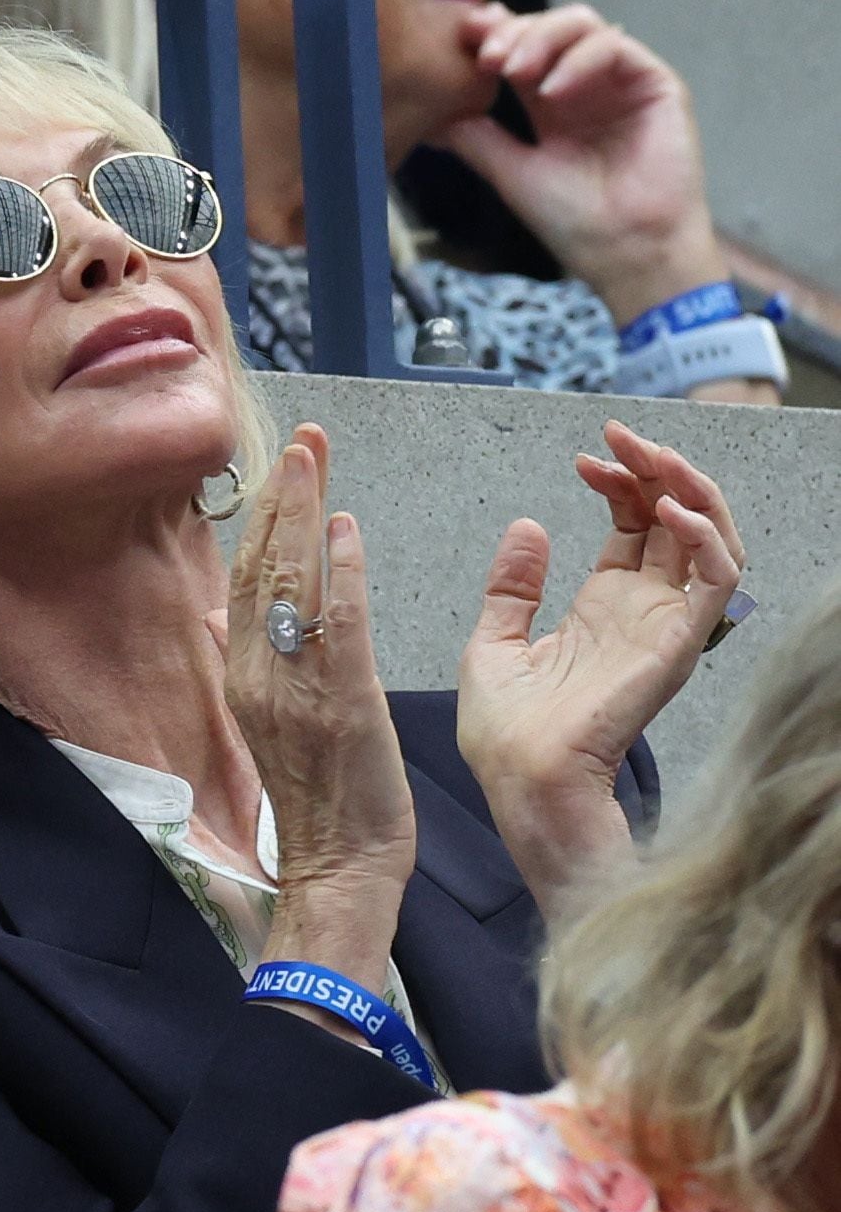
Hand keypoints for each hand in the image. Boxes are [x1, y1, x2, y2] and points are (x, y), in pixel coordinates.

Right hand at [217, 425, 415, 992]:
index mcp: (244, 679)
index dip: (260, 520)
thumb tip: (216, 616)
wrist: (338, 870)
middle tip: (303, 438)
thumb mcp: (268, 727)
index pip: (244, 583)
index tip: (279, 466)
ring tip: (315, 458)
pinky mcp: (340, 706)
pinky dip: (341, 573)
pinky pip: (338, 626)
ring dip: (304, 514)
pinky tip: (347, 528)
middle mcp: (259, 677)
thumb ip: (245, 665)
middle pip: (262, 569)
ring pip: (292, 585)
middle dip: (282, 497)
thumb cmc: (318, 804)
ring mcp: (295, 691)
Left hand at [442, 4, 724, 322]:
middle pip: (549, 27)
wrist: (626, 252)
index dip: (494, 35)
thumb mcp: (511, 172)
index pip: (521, 49)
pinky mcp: (656, 84)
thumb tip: (431, 116)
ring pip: (583, 25)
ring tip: (514, 71)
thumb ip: (476, 139)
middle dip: (512, 32)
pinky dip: (580, 60)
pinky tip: (552, 92)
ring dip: (542, 38)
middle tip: (485, 56)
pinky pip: (617, 47)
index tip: (463, 41)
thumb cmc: (575, 222)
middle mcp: (586, 86)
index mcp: (551, 104)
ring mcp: (621, 82)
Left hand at [456, 421, 744, 921]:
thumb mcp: (495, 640)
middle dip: (657, 467)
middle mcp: (644, 611)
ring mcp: (666, 625)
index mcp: (605, 607)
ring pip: (712, 538)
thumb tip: (527, 528)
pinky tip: (665, 510)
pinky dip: (702, 535)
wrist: (516, 776)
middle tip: (621, 435)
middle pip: (676, 520)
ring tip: (651, 456)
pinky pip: (716, 579)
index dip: (619, 482)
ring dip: (689, 487)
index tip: (585, 457)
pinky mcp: (678, 643)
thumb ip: (514, 586)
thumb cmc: (505, 731)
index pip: (635, 526)